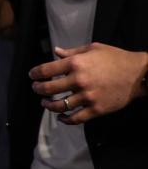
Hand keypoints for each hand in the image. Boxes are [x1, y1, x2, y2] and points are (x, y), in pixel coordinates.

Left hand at [31, 43, 147, 124]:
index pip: (46, 70)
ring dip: (48, 105)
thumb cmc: (115, 58)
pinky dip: (65, 120)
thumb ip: (72, 52)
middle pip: (49, 89)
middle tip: (36, 89)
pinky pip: (76, 118)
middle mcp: (79, 80)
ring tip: (45, 103)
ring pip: (60, 105)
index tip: (32, 75)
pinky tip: (61, 117)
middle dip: (38, 89)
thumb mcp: (93, 49)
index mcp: (76, 63)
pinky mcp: (96, 109)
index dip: (35, 73)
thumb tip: (56, 52)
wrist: (138, 74)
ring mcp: (88, 97)